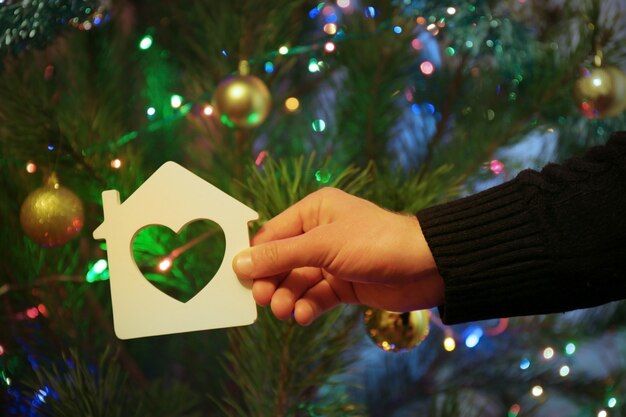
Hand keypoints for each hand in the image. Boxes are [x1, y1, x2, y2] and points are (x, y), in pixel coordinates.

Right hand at [232, 187, 443, 325]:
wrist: (426, 266)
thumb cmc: (375, 242)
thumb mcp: (323, 246)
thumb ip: (281, 256)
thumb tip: (239, 263)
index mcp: (313, 212)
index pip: (272, 235)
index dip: (255, 257)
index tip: (239, 280)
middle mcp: (320, 234)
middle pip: (282, 261)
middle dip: (272, 282)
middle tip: (264, 301)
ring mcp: (332, 261)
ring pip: (298, 282)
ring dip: (288, 297)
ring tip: (286, 312)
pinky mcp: (344, 285)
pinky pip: (317, 296)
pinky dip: (308, 307)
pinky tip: (303, 316)